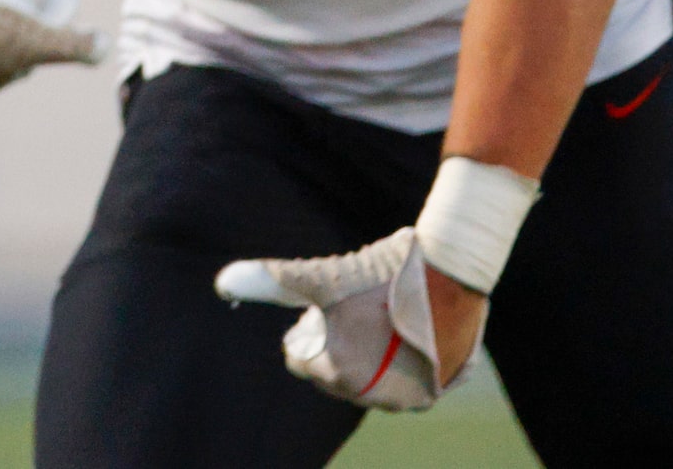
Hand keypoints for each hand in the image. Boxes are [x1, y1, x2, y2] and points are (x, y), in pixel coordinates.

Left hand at [215, 229, 479, 410]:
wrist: (451, 273)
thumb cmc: (381, 275)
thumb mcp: (321, 277)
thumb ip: (272, 281)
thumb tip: (221, 284)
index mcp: (342, 376)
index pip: (301, 361)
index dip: (307, 330)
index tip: (322, 309)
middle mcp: (377, 398)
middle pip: (335, 372)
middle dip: (334, 344)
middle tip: (348, 311)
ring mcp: (411, 397)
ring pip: (369, 379)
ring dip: (366, 355)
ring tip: (373, 318)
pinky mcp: (438, 389)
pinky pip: (404, 381)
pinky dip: (397, 362)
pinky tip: (398, 332)